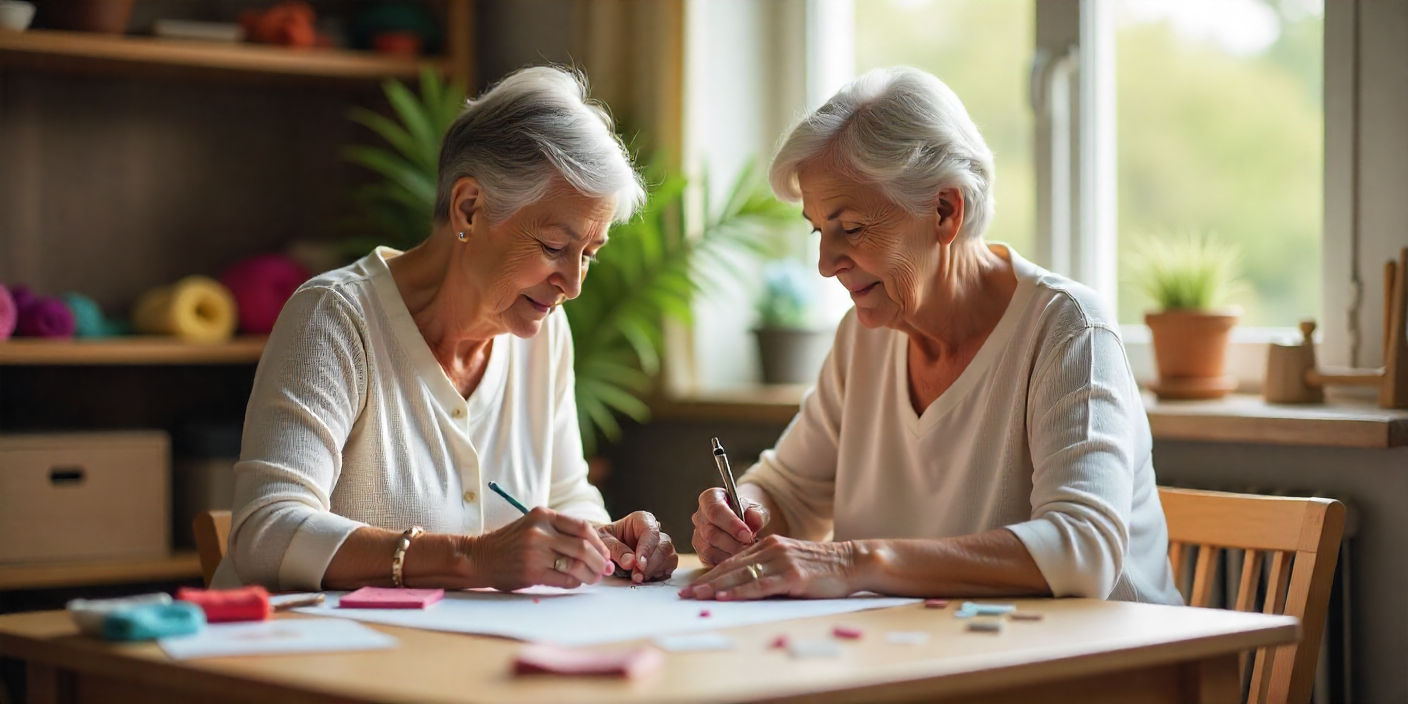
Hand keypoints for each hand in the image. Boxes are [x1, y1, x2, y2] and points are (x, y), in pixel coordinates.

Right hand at [469, 507, 612, 590]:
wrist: (479, 557)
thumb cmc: (510, 543)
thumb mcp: (533, 525)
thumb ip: (559, 531)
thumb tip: (595, 548)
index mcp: (543, 515)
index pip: (582, 527)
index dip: (598, 542)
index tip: (604, 553)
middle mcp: (540, 531)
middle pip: (583, 546)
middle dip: (599, 561)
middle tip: (605, 569)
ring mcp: (535, 552)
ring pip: (576, 564)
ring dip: (590, 574)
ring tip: (593, 578)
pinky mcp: (531, 572)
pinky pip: (564, 579)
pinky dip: (575, 582)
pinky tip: (576, 582)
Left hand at [597, 511, 678, 582]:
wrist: (602, 549)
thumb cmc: (603, 540)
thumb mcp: (603, 541)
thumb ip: (615, 550)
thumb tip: (631, 562)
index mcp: (641, 520)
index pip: (651, 531)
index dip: (647, 548)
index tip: (639, 563)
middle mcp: (655, 532)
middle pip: (664, 546)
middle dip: (651, 564)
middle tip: (636, 576)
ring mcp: (661, 547)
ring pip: (669, 558)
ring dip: (655, 571)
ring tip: (637, 577)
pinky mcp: (663, 562)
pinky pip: (669, 569)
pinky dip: (658, 576)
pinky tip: (644, 578)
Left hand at [678, 535, 857, 599]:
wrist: (852, 562)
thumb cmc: (822, 567)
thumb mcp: (791, 560)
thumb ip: (769, 568)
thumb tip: (744, 586)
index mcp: (769, 545)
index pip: (733, 561)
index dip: (711, 574)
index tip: (693, 586)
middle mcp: (771, 550)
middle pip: (731, 568)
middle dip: (706, 583)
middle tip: (685, 595)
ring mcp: (782, 562)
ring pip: (741, 576)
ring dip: (716, 588)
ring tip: (696, 598)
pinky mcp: (792, 576)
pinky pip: (760, 585)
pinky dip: (740, 593)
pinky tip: (725, 599)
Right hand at [690, 488, 768, 565]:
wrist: (743, 521)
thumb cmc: (747, 512)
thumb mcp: (755, 507)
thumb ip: (755, 513)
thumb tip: (755, 522)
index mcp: (710, 498)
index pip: (715, 510)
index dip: (731, 524)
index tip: (748, 535)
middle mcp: (699, 516)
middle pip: (711, 533)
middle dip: (734, 543)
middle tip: (751, 547)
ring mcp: (698, 535)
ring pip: (709, 549)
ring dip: (731, 554)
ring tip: (747, 552)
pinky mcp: (701, 552)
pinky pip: (710, 560)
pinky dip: (726, 562)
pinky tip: (739, 558)